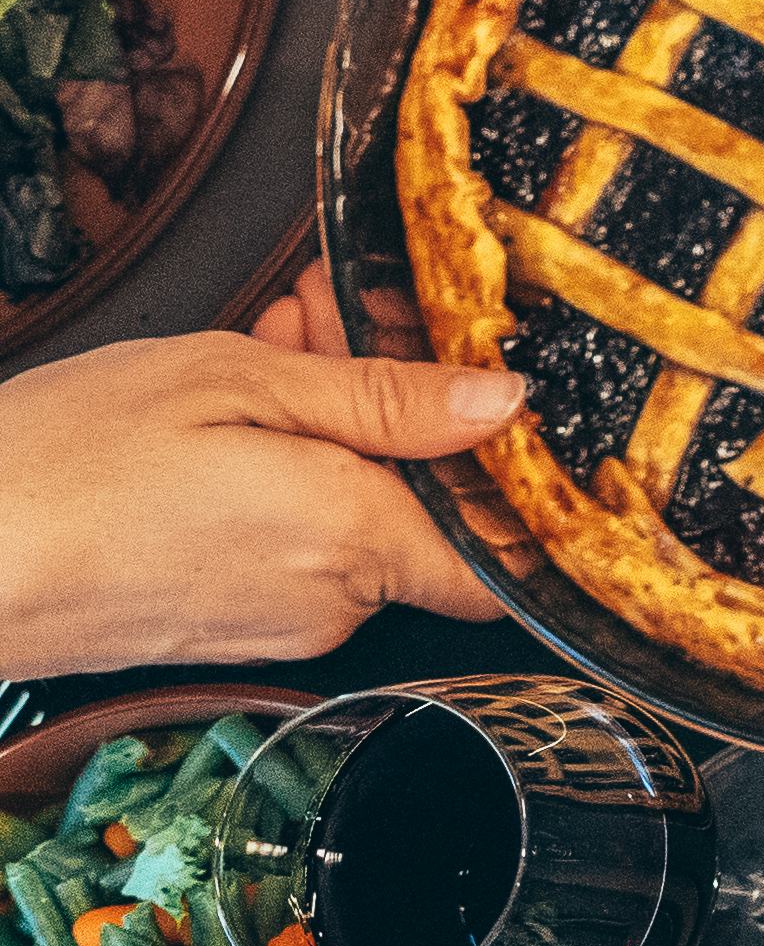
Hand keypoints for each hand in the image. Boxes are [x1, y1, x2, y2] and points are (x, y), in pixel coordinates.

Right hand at [0, 271, 518, 674]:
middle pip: (422, 507)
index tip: (498, 408)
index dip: (518, 482)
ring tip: (272, 341)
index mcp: (358, 539)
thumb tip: (500, 404)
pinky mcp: (227, 629)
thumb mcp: (231, 382)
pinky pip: (293, 543)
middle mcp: (333, 601)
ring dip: (332, 428)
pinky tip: (230, 411)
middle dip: (395, 408)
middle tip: (333, 316)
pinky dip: (284, 475)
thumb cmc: (62, 463)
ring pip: (353, 516)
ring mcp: (279, 625)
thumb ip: (382, 397)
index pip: (510, 557)